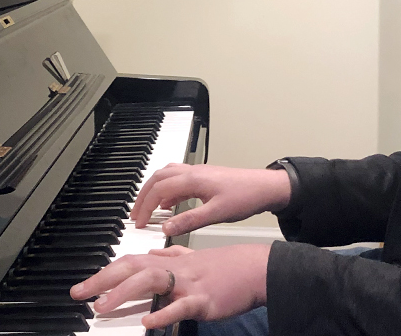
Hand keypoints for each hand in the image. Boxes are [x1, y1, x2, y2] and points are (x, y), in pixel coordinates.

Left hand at [71, 244, 269, 328]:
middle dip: (102, 280)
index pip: (131, 262)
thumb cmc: (228, 266)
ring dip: (122, 293)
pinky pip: (180, 306)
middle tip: (78, 293)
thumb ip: (173, 255)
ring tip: (101, 307)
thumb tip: (154, 252)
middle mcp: (175, 269)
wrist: (257, 268)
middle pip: (132, 267)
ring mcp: (188, 284)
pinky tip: (147, 321)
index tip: (85, 285)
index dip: (106, 272)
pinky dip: (162, 313)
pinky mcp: (204, 301)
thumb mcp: (196, 258)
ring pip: (151, 281)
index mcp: (171, 262)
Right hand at [129, 164, 290, 235]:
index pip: (158, 190)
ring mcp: (198, 173)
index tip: (138, 223)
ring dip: (153, 190)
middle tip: (134, 215)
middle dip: (142, 196)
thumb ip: (189, 221)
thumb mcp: (216, 214)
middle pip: (157, 179)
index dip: (144, 207)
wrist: (265, 187)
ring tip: (146, 208)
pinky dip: (167, 190)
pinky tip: (168, 204)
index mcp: (192, 180)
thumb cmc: (245, 198)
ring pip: (166, 175)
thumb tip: (165, 228)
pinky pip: (177, 179)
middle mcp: (192, 172)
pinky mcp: (204, 177)